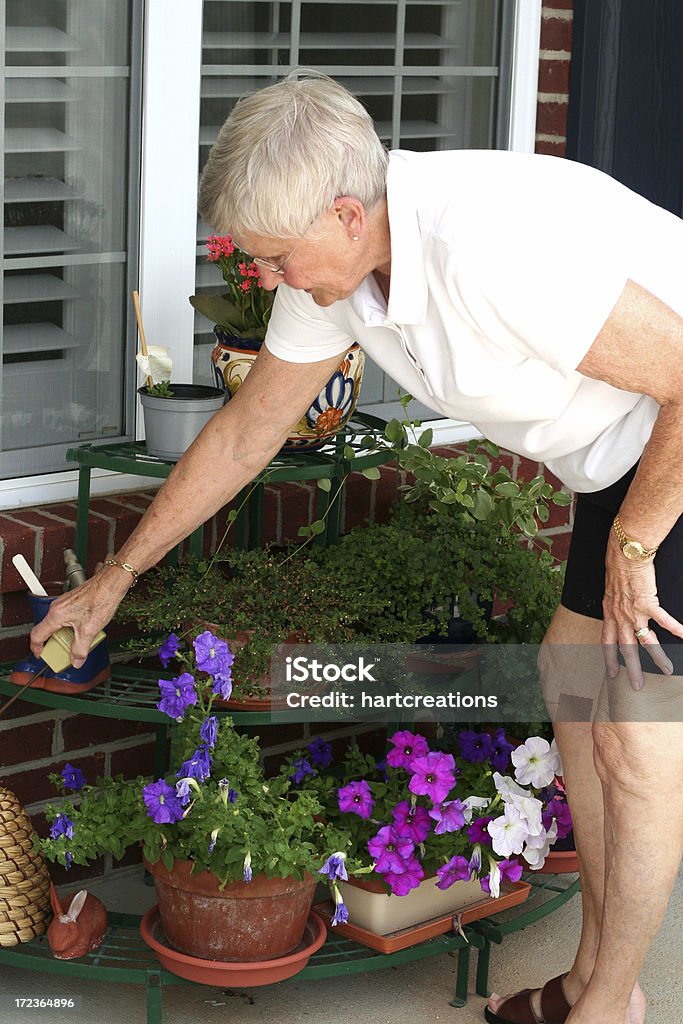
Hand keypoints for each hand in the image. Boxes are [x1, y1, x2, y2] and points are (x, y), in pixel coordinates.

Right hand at [30, 569, 129, 667]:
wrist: (111, 583)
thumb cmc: (101, 598)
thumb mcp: (89, 631)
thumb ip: (80, 649)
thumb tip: (76, 660)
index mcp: (56, 615)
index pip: (37, 635)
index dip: (37, 648)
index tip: (41, 655)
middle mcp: (57, 607)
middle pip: (48, 630)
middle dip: (55, 644)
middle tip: (63, 653)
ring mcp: (65, 603)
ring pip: (59, 624)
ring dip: (66, 635)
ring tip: (78, 642)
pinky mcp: (74, 601)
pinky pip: (67, 618)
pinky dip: (72, 627)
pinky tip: (85, 630)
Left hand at [602, 537, 682, 687]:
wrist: (625, 555)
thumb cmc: (618, 568)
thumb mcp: (610, 591)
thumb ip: (614, 605)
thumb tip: (617, 609)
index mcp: (609, 614)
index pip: (607, 642)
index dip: (609, 658)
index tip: (612, 673)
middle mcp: (620, 617)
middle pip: (626, 649)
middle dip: (632, 669)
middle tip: (637, 686)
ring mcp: (634, 612)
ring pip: (646, 641)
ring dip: (657, 657)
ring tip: (667, 670)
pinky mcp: (647, 603)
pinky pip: (664, 621)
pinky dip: (676, 629)